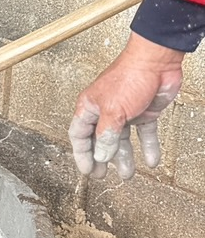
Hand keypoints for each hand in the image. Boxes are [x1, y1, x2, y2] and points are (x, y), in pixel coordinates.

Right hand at [68, 33, 183, 179]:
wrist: (157, 62)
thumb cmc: (130, 76)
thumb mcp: (113, 111)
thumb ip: (107, 136)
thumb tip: (102, 155)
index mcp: (90, 106)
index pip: (79, 135)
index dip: (81, 154)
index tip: (87, 170)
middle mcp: (106, 110)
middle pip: (100, 140)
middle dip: (101, 159)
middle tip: (102, 175)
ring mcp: (126, 112)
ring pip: (122, 140)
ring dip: (124, 157)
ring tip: (127, 174)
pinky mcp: (144, 112)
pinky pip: (145, 134)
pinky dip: (148, 147)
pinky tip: (150, 159)